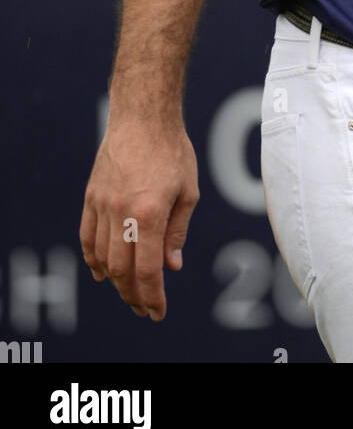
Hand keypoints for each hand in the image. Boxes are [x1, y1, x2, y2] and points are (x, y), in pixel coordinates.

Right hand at [79, 119, 198, 320]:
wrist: (143, 117)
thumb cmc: (172, 150)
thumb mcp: (188, 192)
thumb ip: (177, 232)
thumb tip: (172, 267)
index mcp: (150, 213)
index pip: (147, 270)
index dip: (152, 296)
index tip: (157, 311)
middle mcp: (122, 213)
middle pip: (121, 269)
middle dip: (133, 295)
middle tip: (144, 308)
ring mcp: (102, 205)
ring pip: (102, 257)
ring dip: (114, 281)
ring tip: (127, 293)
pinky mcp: (91, 196)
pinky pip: (87, 236)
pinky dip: (92, 258)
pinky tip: (101, 271)